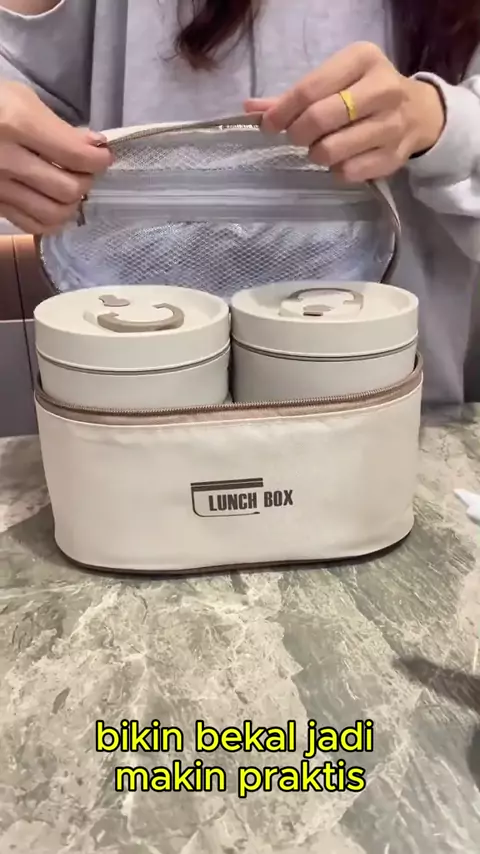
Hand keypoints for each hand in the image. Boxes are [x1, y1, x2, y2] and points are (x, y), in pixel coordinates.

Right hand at [0, 81, 111, 233]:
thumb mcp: (20, 99)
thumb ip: (59, 127)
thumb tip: (94, 146)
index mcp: (16, 124)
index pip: (75, 155)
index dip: (98, 159)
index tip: (103, 156)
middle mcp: (6, 160)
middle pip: (67, 189)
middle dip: (85, 181)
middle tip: (84, 171)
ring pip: (52, 214)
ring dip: (71, 204)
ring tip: (70, 189)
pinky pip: (32, 225)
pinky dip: (51, 220)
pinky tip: (53, 204)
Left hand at [245, 42, 445, 182]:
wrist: (418, 112)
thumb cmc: (364, 93)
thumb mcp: (335, 81)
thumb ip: (293, 96)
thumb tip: (249, 110)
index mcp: (363, 59)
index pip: (310, 89)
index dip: (281, 112)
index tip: (268, 126)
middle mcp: (383, 88)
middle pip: (320, 119)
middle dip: (298, 134)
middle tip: (296, 138)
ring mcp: (392, 124)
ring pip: (332, 150)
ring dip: (316, 154)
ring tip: (319, 148)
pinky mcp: (394, 156)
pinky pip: (349, 172)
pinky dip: (336, 171)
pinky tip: (340, 161)